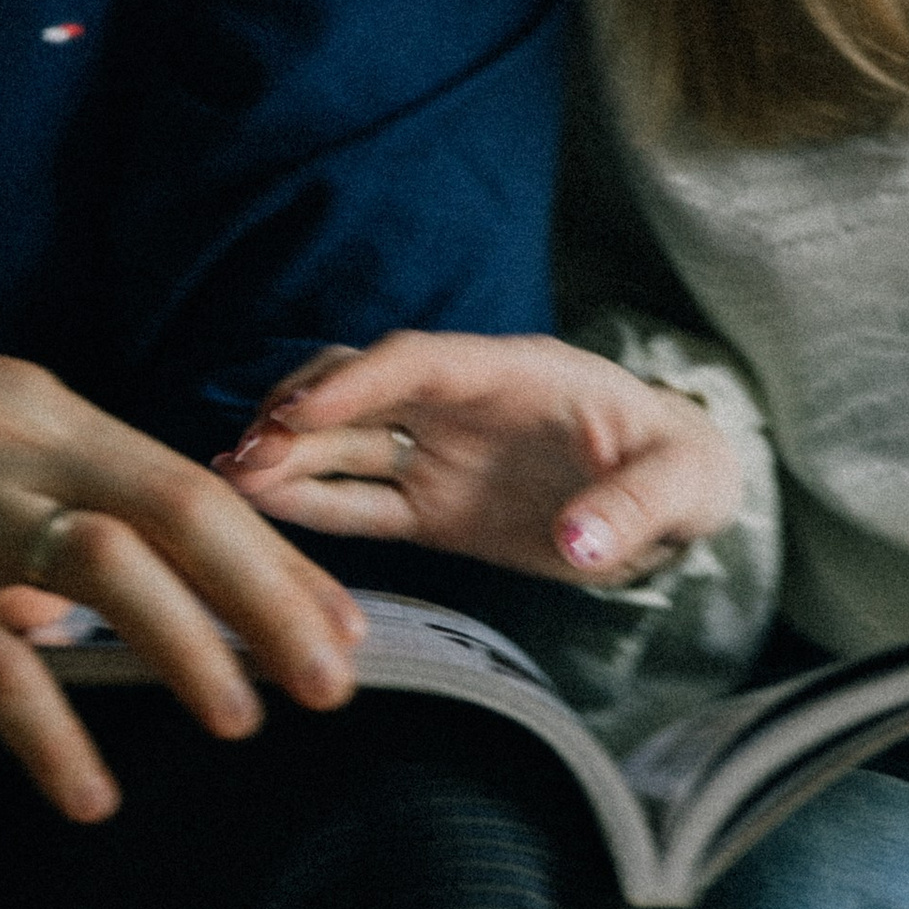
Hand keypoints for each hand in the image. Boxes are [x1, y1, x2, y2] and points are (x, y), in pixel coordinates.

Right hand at [0, 262, 363, 826]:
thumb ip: (12, 497)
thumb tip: (65, 603)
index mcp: (28, 406)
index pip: (186, 476)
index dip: (276, 552)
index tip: (340, 618)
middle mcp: (5, 444)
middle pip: (182, 511)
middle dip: (276, 599)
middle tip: (339, 680)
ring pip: (109, 568)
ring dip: (191, 649)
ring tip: (241, 723)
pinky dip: (53, 733)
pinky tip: (89, 795)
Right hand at [219, 332, 743, 584]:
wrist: (675, 499)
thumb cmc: (681, 468)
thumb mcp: (681, 483)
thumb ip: (631, 508)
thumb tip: (580, 545)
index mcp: (515, 375)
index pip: (422, 362)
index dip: (360, 382)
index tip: (302, 410)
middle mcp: (462, 406)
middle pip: (362, 394)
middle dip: (300, 418)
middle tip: (243, 457)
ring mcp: (440, 454)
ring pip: (346, 447)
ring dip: (288, 460)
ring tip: (228, 485)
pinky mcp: (431, 507)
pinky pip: (361, 502)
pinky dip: (310, 506)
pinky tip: (256, 513)